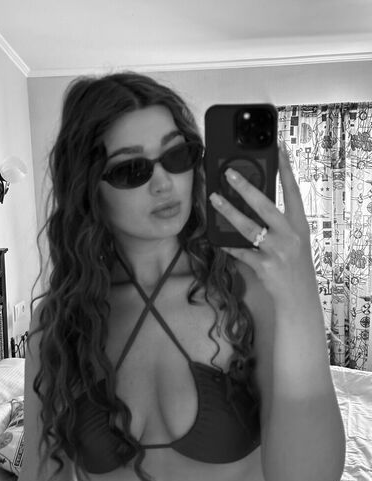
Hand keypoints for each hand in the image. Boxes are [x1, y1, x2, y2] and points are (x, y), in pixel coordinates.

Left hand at [209, 144, 315, 303]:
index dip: (286, 170)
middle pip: (265, 206)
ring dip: (228, 212)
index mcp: (299, 225)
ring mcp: (277, 251)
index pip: (293, 192)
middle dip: (245, 188)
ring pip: (248, 227)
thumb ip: (277, 223)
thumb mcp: (294, 240)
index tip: (278, 149)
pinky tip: (217, 238)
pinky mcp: (264, 266)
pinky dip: (228, 244)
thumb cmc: (294, 265)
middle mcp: (290, 235)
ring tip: (214, 199)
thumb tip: (251, 202)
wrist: (298, 297)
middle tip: (229, 173)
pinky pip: (240, 251)